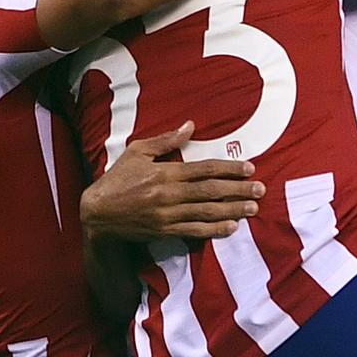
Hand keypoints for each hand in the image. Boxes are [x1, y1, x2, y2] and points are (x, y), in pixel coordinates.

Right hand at [80, 121, 265, 241]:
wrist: (96, 213)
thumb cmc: (118, 178)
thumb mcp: (138, 152)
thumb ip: (166, 140)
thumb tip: (191, 126)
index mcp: (165, 173)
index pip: (204, 169)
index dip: (229, 168)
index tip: (250, 168)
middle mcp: (169, 194)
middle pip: (210, 191)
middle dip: (238, 190)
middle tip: (261, 189)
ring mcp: (167, 215)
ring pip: (206, 212)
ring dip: (232, 210)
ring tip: (253, 208)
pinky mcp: (163, 231)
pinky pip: (193, 231)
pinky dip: (213, 230)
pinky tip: (231, 227)